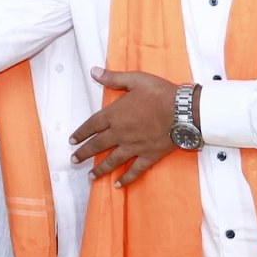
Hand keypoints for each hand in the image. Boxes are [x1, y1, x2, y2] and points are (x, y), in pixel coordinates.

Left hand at [70, 68, 180, 185]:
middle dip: (84, 153)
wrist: (184, 111)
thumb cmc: (159, 93)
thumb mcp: (135, 80)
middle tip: (74, 160)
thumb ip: (113, 78)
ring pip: (113, 160)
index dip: (81, 133)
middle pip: (98, 145)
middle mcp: (120, 133)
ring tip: (90, 177)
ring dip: (100, 169)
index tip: (71, 141)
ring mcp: (134, 147)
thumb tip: (93, 71)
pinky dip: (126, 178)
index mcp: (114, 115)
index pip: (92, 125)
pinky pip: (135, 170)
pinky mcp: (149, 156)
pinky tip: (118, 185)